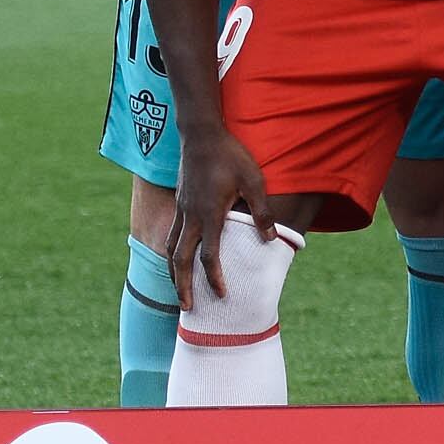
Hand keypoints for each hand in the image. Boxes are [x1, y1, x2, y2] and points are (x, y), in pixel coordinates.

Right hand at [169, 127, 272, 311]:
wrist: (201, 134)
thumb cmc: (231, 156)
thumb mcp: (254, 180)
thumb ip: (263, 210)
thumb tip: (272, 239)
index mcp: (209, 213)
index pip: (209, 255)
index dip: (215, 278)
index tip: (223, 295)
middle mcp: (191, 216)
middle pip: (180, 260)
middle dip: (183, 286)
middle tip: (187, 309)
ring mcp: (182, 210)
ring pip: (171, 249)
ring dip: (174, 273)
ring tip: (179, 291)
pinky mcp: (179, 203)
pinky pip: (171, 235)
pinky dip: (171, 253)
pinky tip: (176, 261)